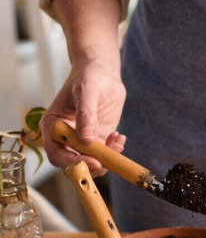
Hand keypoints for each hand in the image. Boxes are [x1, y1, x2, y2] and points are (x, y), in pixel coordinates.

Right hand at [40, 57, 126, 175]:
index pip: (57, 153)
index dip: (72, 162)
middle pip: (74, 162)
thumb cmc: (88, 77)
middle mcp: (66, 137)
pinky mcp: (98, 139)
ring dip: (107, 159)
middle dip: (91, 166)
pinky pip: (106, 154)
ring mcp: (83, 140)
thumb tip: (86, 140)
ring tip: (117, 142)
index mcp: (53, 126)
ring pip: (92, 161)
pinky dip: (115, 151)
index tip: (92, 162)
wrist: (102, 72)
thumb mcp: (86, 92)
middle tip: (109, 161)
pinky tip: (119, 137)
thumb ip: (86, 115)